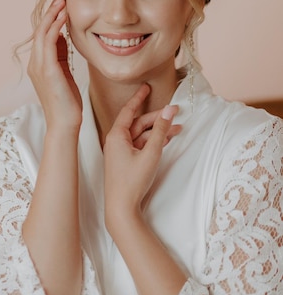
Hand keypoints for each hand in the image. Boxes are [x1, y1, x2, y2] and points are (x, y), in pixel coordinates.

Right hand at [27, 0, 81, 131]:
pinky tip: (64, 15)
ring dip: (52, 14)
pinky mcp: (46, 69)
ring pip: (42, 32)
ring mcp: (39, 66)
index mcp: (39, 64)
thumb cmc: (67, 102)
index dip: (51, 16)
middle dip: (51, 9)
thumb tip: (62, 37)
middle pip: (40, 29)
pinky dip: (55, 26)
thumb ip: (61, 55)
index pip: (43, 34)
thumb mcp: (64, 73)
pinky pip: (48, 42)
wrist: (65, 123)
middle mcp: (35, 63)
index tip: (62, 1)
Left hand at [103, 84, 179, 218]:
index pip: (128, 110)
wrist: (121, 207)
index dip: (139, 98)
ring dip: (158, 132)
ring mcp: (119, 151)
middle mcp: (115, 141)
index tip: (146, 86)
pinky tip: (167, 140)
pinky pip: (139, 145)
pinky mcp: (125, 161)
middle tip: (176, 113)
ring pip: (141, 135)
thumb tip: (170, 110)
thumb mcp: (151, 153)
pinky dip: (153, 142)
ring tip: (179, 129)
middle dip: (157, 119)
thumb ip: (161, 131)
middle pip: (138, 123)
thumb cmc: (132, 181)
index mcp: (116, 136)